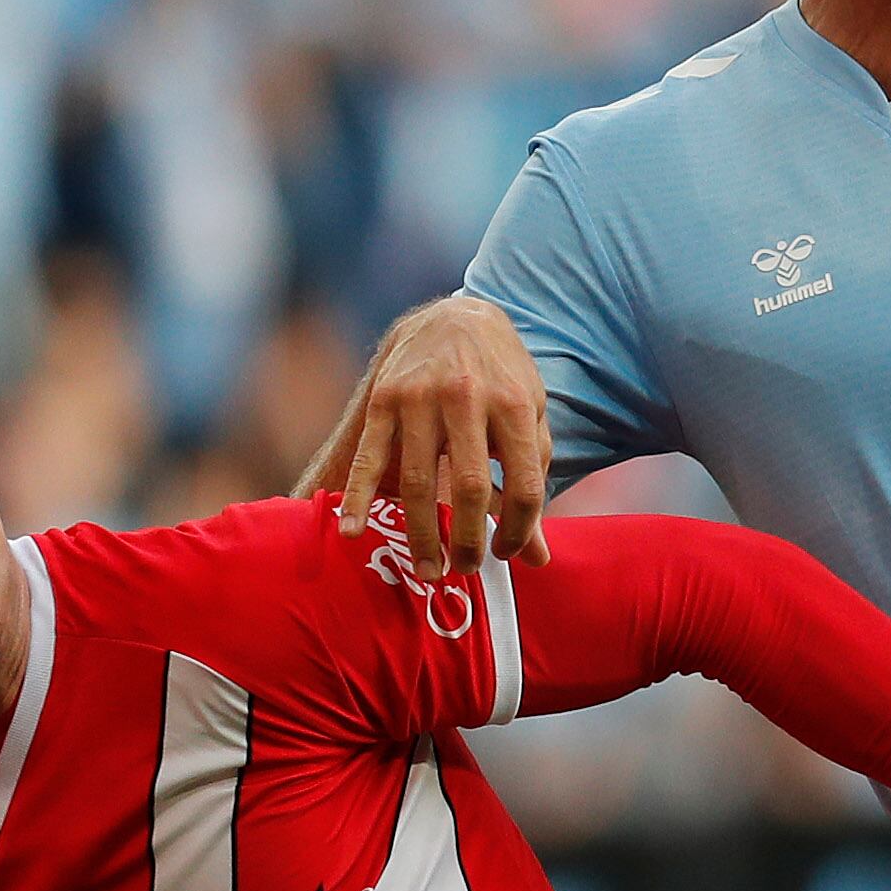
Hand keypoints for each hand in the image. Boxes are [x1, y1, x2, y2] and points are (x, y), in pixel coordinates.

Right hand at [302, 296, 552, 571]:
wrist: (456, 318)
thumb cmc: (502, 379)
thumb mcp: (530, 419)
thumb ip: (533, 481)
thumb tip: (539, 556)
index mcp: (514, 405)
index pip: (525, 486)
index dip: (519, 529)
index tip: (509, 552)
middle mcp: (467, 398)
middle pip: (470, 488)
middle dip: (467, 540)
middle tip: (465, 572)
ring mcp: (420, 398)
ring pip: (417, 480)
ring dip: (420, 534)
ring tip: (428, 569)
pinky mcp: (384, 399)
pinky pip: (370, 456)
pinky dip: (358, 497)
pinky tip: (351, 531)